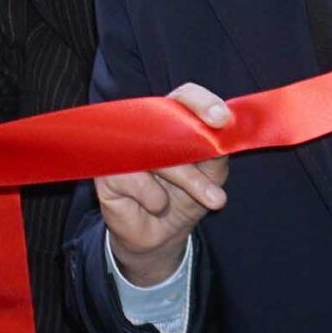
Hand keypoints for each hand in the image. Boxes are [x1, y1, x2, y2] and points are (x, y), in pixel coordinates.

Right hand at [94, 84, 230, 287]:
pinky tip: (155, 206)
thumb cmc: (186, 196)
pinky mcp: (107, 169)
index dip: (202, 103)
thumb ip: (216, 149)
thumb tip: (225, 129)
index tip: (220, 119)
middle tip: (217, 195)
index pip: (183, 97)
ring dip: (187, 183)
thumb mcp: (211, 173)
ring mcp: (123, 146)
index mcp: (172, 119)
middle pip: (169, 126)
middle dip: (196, 163)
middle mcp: (145, 126)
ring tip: (205, 201)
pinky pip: (137, 180)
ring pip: (157, 156)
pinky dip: (154, 199)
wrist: (161, 235)